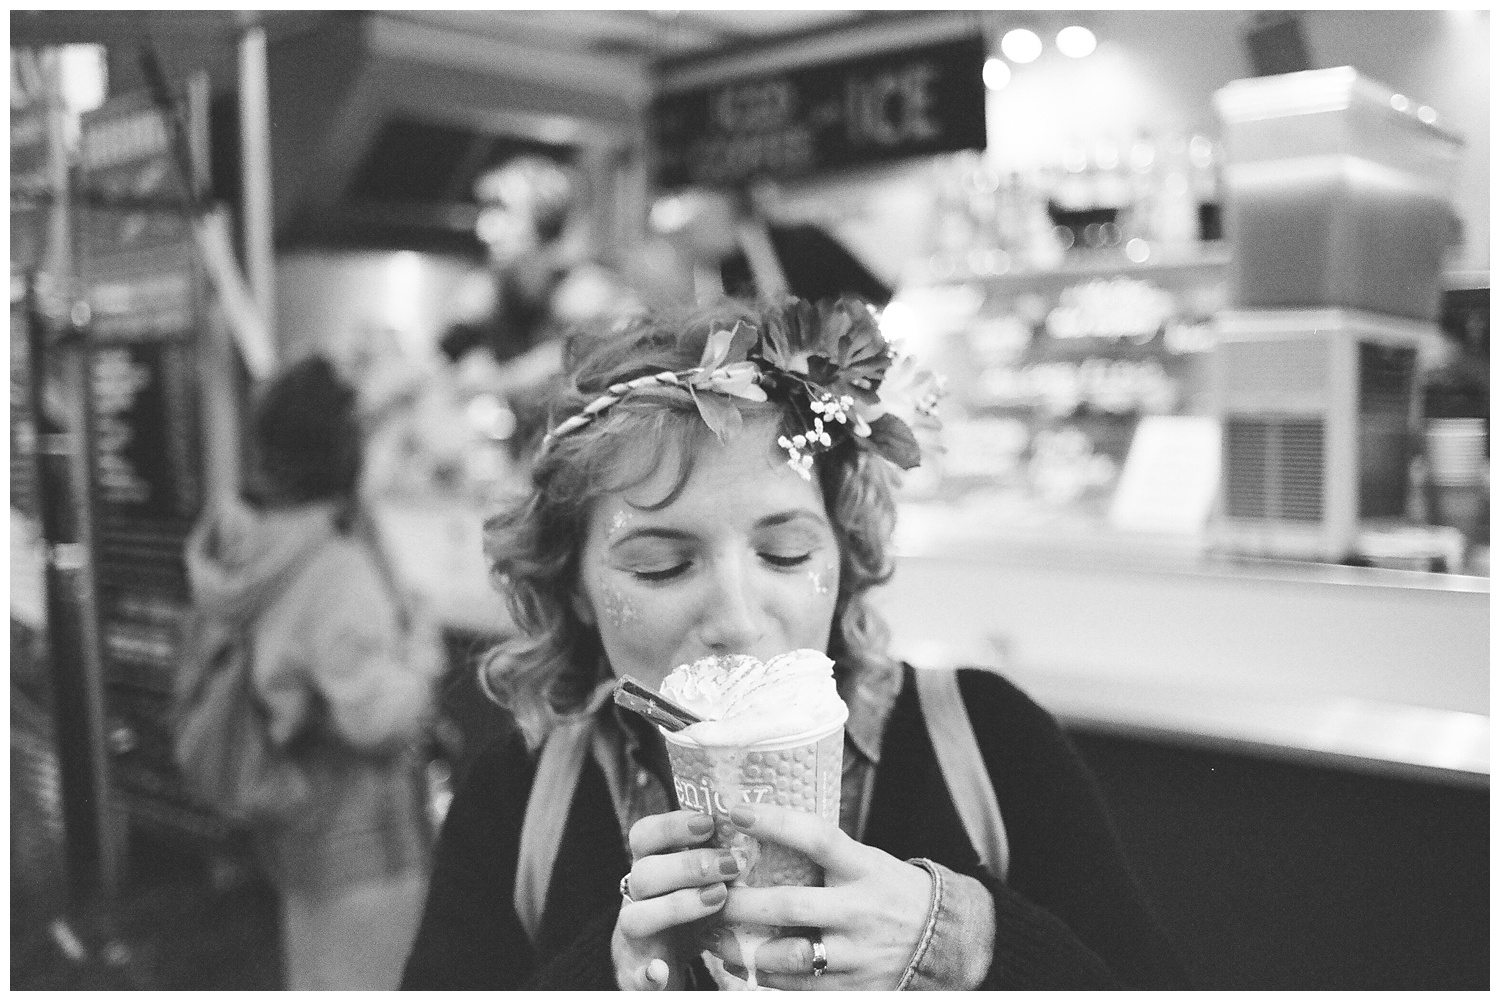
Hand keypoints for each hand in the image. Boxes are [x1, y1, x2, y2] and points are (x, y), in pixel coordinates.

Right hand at [612, 809, 741, 989]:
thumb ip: (719, 853)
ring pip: (635, 918)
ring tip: (718, 899)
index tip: (709, 822)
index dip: (672, 826)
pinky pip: (635, 974)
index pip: (644, 836)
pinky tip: (662, 972)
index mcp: (650, 866)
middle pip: (644, 873)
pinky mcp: (637, 974)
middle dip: (688, 865)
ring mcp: (634, 936)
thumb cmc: (693, 907)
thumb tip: (761, 822)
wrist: (665, 960)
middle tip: (733, 863)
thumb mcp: (703, 878)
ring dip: (677, 907)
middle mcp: (636, 897)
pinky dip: (649, 973)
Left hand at [702, 803, 933, 990]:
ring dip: (744, 949)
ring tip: (716, 938)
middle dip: (740, 903)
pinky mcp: (855, 988)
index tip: (738, 813)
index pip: (818, 838)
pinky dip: (766, 977)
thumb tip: (759, 831)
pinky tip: (745, 966)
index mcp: (864, 869)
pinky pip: (799, 989)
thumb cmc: (889, 889)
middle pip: (789, 906)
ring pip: (788, 956)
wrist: (941, 937)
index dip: (776, 823)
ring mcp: (858, 954)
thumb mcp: (866, 861)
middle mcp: (860, 911)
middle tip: (708, 895)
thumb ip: (823, 855)